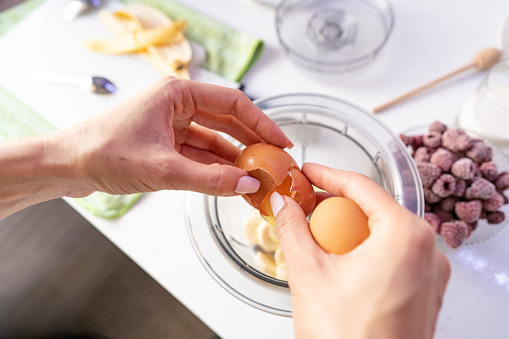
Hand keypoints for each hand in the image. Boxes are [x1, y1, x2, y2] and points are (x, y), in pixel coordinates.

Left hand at [61, 77, 290, 196]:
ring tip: (258, 178)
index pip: (232, 104)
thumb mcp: (162, 168)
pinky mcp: (166, 144)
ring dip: (235, 159)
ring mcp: (172, 126)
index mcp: (177, 94)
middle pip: (227, 121)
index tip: (281, 142)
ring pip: (215, 140)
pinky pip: (200, 155)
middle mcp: (177, 106)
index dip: (261, 123)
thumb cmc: (102, 152)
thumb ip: (208, 178)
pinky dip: (216, 168)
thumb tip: (247, 184)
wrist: (65, 166)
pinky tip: (232, 182)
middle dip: (252, 143)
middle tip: (276, 163)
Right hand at [270, 163, 449, 338]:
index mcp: (406, 235)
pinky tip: (338, 265)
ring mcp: (430, 273)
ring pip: (383, 234)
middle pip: (374, 210)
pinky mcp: (425, 292)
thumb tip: (283, 205)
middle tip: (305, 209)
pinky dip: (364, 252)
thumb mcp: (309, 274)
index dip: (328, 175)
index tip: (308, 172)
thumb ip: (293, 229)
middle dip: (335, 208)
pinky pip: (393, 257)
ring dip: (348, 232)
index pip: (362, 187)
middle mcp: (428, 250)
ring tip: (317, 241)